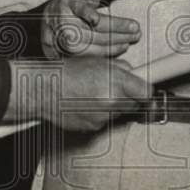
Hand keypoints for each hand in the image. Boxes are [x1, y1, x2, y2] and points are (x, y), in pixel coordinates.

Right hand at [7, 56, 149, 131]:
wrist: (43, 90)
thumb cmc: (66, 73)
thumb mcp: (97, 61)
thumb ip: (119, 68)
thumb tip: (132, 73)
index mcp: (116, 82)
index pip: (146, 93)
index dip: (145, 91)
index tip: (146, 90)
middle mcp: (112, 101)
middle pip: (135, 105)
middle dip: (129, 97)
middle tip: (116, 89)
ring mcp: (103, 117)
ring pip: (119, 113)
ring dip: (113, 106)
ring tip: (94, 95)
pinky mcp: (94, 128)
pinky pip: (104, 122)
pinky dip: (99, 115)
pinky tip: (85, 104)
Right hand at [42, 0, 140, 57]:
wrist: (51, 21)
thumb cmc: (72, 3)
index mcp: (69, 5)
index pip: (82, 10)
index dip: (90, 14)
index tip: (98, 18)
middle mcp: (65, 24)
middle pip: (93, 30)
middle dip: (117, 30)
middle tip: (135, 29)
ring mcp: (67, 41)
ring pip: (94, 45)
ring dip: (116, 43)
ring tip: (132, 38)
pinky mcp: (71, 54)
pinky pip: (93, 55)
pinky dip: (109, 52)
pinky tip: (122, 47)